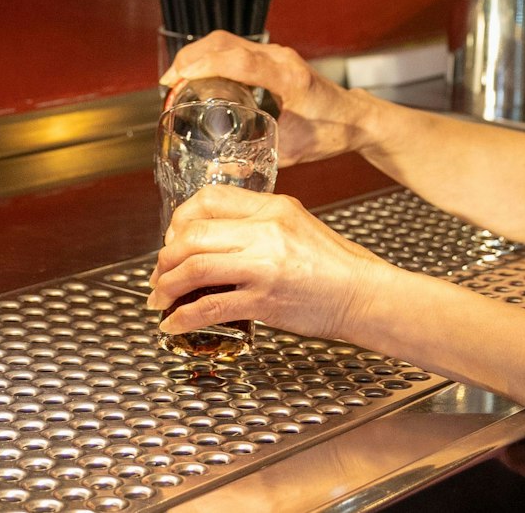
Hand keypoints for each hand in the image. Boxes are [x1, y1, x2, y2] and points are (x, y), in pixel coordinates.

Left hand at [149, 184, 399, 342]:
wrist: (364, 295)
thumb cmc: (335, 264)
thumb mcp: (297, 223)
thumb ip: (258, 222)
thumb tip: (214, 235)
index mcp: (272, 207)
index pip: (208, 199)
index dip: (179, 220)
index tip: (172, 239)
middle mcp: (265, 231)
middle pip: (192, 235)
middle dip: (164, 259)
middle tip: (160, 274)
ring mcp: (263, 267)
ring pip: (193, 268)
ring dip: (166, 286)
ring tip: (160, 299)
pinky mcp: (264, 302)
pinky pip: (210, 307)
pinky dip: (183, 318)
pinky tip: (174, 325)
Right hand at [162, 32, 373, 165]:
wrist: (355, 118)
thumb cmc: (331, 131)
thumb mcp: (293, 150)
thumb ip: (257, 159)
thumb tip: (220, 171)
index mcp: (288, 77)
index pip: (240, 61)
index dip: (205, 65)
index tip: (179, 78)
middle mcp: (280, 58)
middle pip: (225, 43)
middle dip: (190, 57)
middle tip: (168, 82)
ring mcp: (275, 53)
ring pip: (226, 41)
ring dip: (198, 54)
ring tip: (175, 78)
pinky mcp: (271, 56)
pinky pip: (234, 47)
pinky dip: (211, 56)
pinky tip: (198, 75)